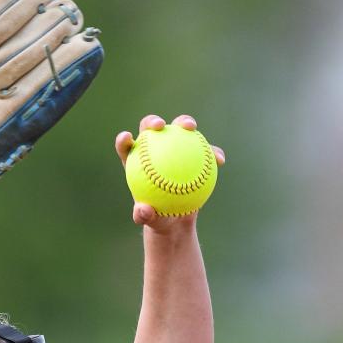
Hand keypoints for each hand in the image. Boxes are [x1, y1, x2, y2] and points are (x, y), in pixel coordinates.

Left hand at [115, 115, 225, 232]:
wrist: (176, 219)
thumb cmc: (159, 218)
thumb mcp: (151, 221)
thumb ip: (144, 216)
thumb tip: (143, 210)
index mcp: (137, 162)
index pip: (126, 147)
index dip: (124, 139)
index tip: (127, 137)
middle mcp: (154, 149)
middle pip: (151, 128)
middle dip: (153, 121)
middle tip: (160, 127)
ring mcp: (174, 148)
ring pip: (179, 129)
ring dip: (185, 122)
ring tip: (191, 128)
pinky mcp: (193, 153)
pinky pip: (203, 150)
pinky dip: (211, 152)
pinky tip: (219, 159)